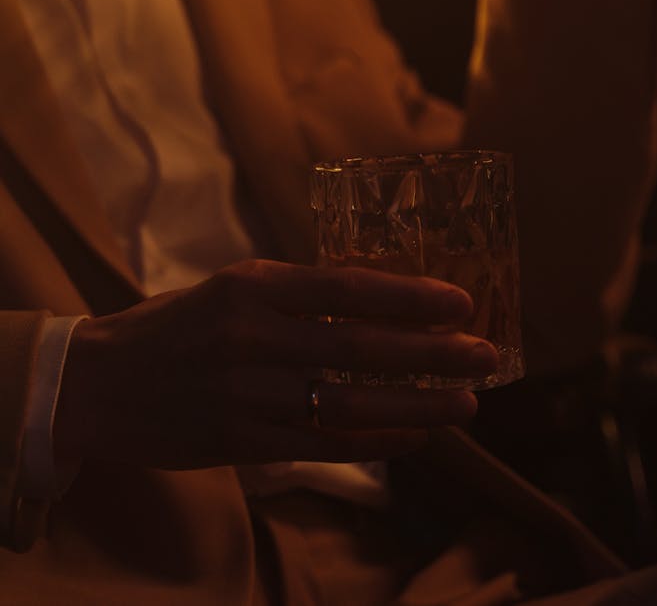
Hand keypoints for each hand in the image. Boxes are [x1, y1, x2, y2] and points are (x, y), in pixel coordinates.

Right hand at [54, 259, 497, 468]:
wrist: (98, 384)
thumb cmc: (174, 327)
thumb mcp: (230, 288)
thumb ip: (295, 294)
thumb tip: (378, 299)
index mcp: (252, 285)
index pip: (347, 288)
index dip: (409, 296)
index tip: (460, 301)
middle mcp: (252, 336)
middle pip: (359, 346)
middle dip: (430, 352)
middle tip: (485, 354)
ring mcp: (247, 393)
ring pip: (349, 402)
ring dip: (416, 404)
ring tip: (467, 402)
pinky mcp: (241, 442)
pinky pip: (324, 444)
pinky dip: (377, 441)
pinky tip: (416, 436)